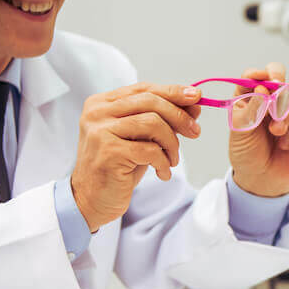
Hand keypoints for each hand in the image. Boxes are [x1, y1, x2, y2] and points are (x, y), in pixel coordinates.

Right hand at [71, 82, 202, 231]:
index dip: (173, 91)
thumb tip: (194, 103)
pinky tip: (162, 172)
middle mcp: (98, 113)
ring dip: (172, 143)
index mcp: (102, 103)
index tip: (197, 97)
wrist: (91, 199)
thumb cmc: (118, 167)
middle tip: (195, 132)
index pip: (144, 89)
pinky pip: (150, 150)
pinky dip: (163, 162)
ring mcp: (101, 131)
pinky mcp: (108, 152)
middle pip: (151, 101)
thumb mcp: (141, 138)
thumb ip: (162, 118)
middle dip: (179, 116)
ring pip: (153, 123)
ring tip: (172, 159)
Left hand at [228, 63, 288, 196]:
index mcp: (248, 97)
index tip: (260, 81)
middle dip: (277, 86)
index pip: (253, 76)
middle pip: (278, 75)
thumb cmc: (247, 154)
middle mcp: (268, 99)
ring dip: (284, 112)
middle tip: (273, 98)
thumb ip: (251, 109)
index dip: (257, 74)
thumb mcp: (240, 132)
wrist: (262, 178)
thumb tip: (262, 89)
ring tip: (275, 132)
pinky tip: (285, 142)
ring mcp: (287, 109)